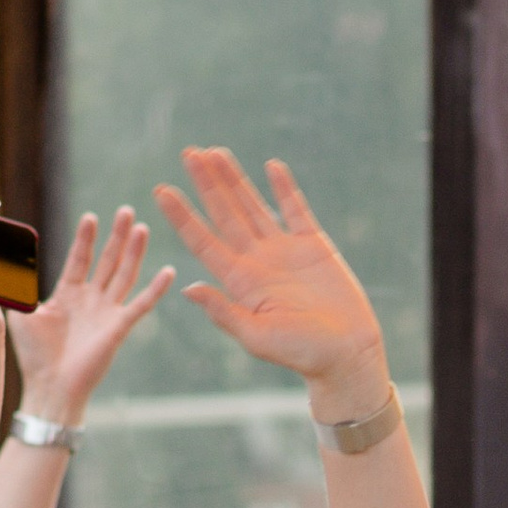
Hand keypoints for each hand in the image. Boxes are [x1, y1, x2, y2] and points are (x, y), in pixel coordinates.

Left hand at [10, 209, 173, 425]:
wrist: (50, 387)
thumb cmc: (34, 356)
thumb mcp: (21, 313)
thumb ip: (18, 286)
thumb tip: (5, 262)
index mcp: (68, 295)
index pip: (81, 259)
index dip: (86, 239)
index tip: (91, 217)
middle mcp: (90, 301)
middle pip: (108, 261)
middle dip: (117, 236)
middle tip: (126, 211)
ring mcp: (106, 313)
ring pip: (125, 275)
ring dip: (134, 251)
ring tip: (141, 227)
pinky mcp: (118, 328)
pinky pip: (141, 304)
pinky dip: (156, 289)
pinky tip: (169, 271)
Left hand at [156, 150, 384, 411]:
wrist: (346, 355)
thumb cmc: (302, 354)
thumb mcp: (257, 337)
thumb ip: (223, 312)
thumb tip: (187, 289)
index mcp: (240, 283)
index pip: (203, 241)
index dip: (182, 216)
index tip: (160, 192)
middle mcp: (257, 262)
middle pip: (224, 214)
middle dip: (206, 184)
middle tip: (188, 153)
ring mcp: (284, 251)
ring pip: (253, 205)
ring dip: (234, 179)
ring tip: (214, 152)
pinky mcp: (314, 245)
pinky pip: (296, 210)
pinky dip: (284, 188)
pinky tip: (271, 166)